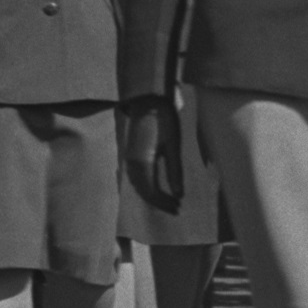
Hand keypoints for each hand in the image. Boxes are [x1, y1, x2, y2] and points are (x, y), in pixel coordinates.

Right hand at [123, 97, 183, 218]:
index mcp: (142, 162)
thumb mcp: (174, 145)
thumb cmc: (164, 119)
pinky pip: (135, 178)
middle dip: (159, 203)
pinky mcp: (130, 155)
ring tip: (169, 201)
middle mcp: (131, 164)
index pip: (152, 192)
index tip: (178, 207)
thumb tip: (178, 194)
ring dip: (152, 196)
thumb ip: (175, 171)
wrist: (147, 99)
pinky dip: (146, 187)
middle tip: (176, 208)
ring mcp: (128, 159)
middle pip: (144, 192)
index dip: (164, 203)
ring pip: (138, 186)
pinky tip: (156, 188)